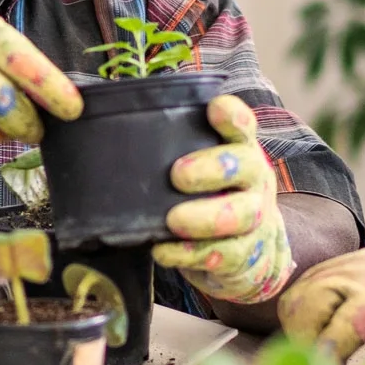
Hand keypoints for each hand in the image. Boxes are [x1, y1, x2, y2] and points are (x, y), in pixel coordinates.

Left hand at [153, 94, 294, 302]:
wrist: (254, 249)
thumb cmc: (214, 194)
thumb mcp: (204, 166)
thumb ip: (175, 149)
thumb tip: (110, 131)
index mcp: (241, 149)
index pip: (242, 125)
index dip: (232, 115)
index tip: (215, 108)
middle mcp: (253, 180)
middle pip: (245, 167)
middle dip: (214, 168)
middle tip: (178, 175)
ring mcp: (254, 218)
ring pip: (240, 216)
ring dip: (204, 218)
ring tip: (173, 220)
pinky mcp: (243, 255)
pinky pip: (222, 256)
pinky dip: (190, 254)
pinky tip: (165, 252)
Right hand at [277, 227, 364, 364]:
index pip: (346, 323)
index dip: (328, 360)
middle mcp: (354, 270)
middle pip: (304, 309)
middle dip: (306, 350)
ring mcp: (332, 267)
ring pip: (292, 307)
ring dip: (299, 340)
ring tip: (324, 363)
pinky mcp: (319, 273)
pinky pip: (292, 303)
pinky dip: (298, 329)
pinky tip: (321, 344)